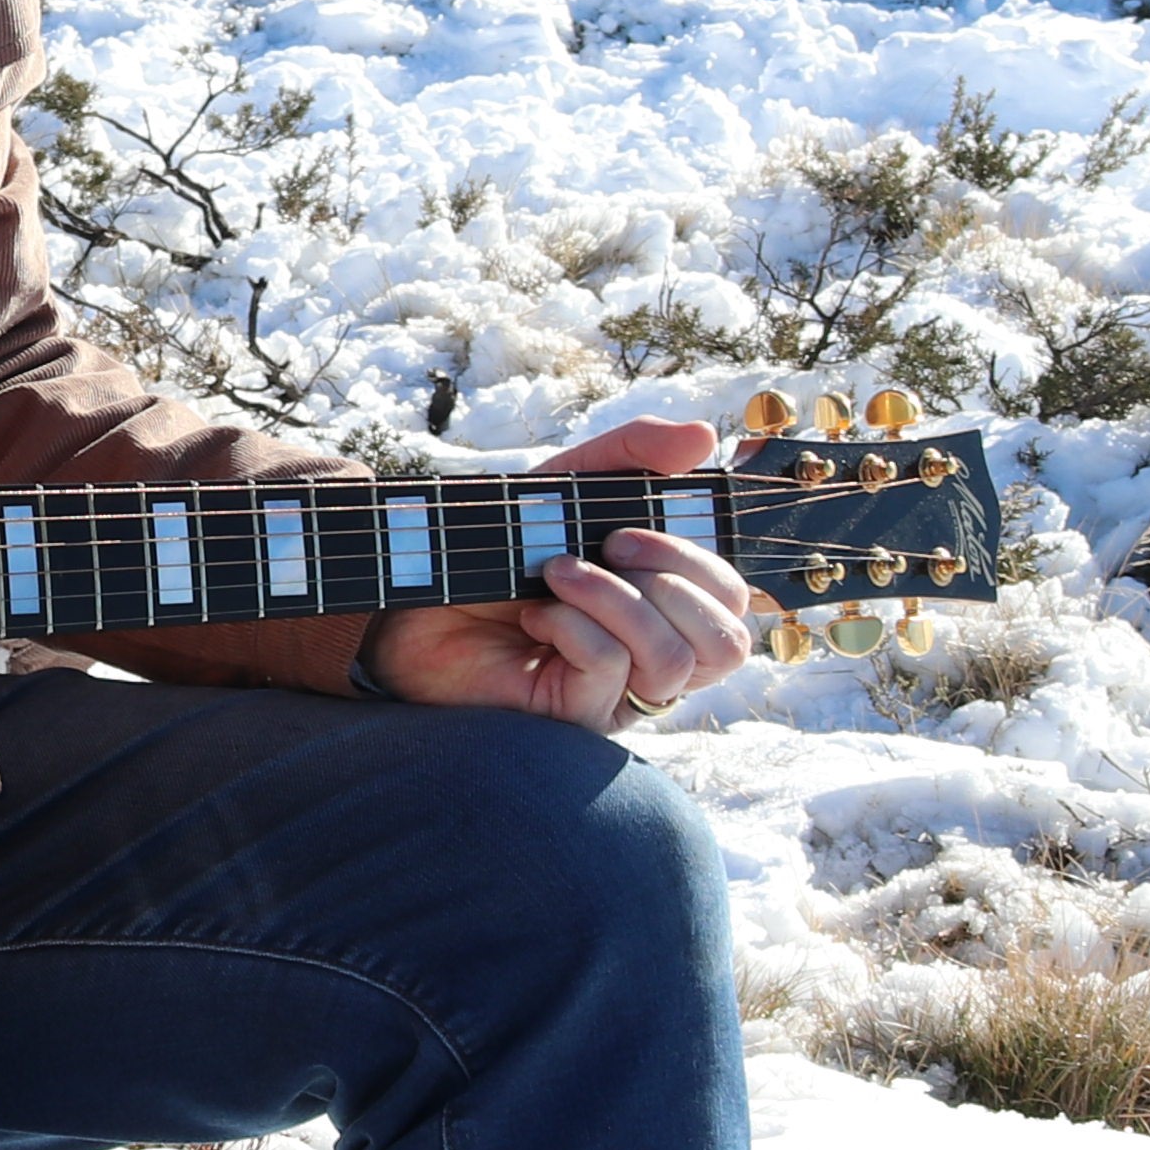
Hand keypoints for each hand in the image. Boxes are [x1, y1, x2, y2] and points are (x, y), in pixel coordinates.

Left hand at [356, 418, 748, 725]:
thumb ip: (632, 454)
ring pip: (672, 659)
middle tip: (606, 546)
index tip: (627, 529)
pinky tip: (533, 615)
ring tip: (556, 573)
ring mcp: (619, 692)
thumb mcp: (566, 486)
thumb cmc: (498, 549)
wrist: (415, 594)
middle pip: (727, 641)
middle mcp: (655, 656)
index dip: (699, 560)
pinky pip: (611, 671)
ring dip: (615, 599)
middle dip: (672, 578)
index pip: (735, 600)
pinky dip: (574, 625)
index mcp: (667, 608)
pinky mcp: (576, 714)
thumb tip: (705, 435)